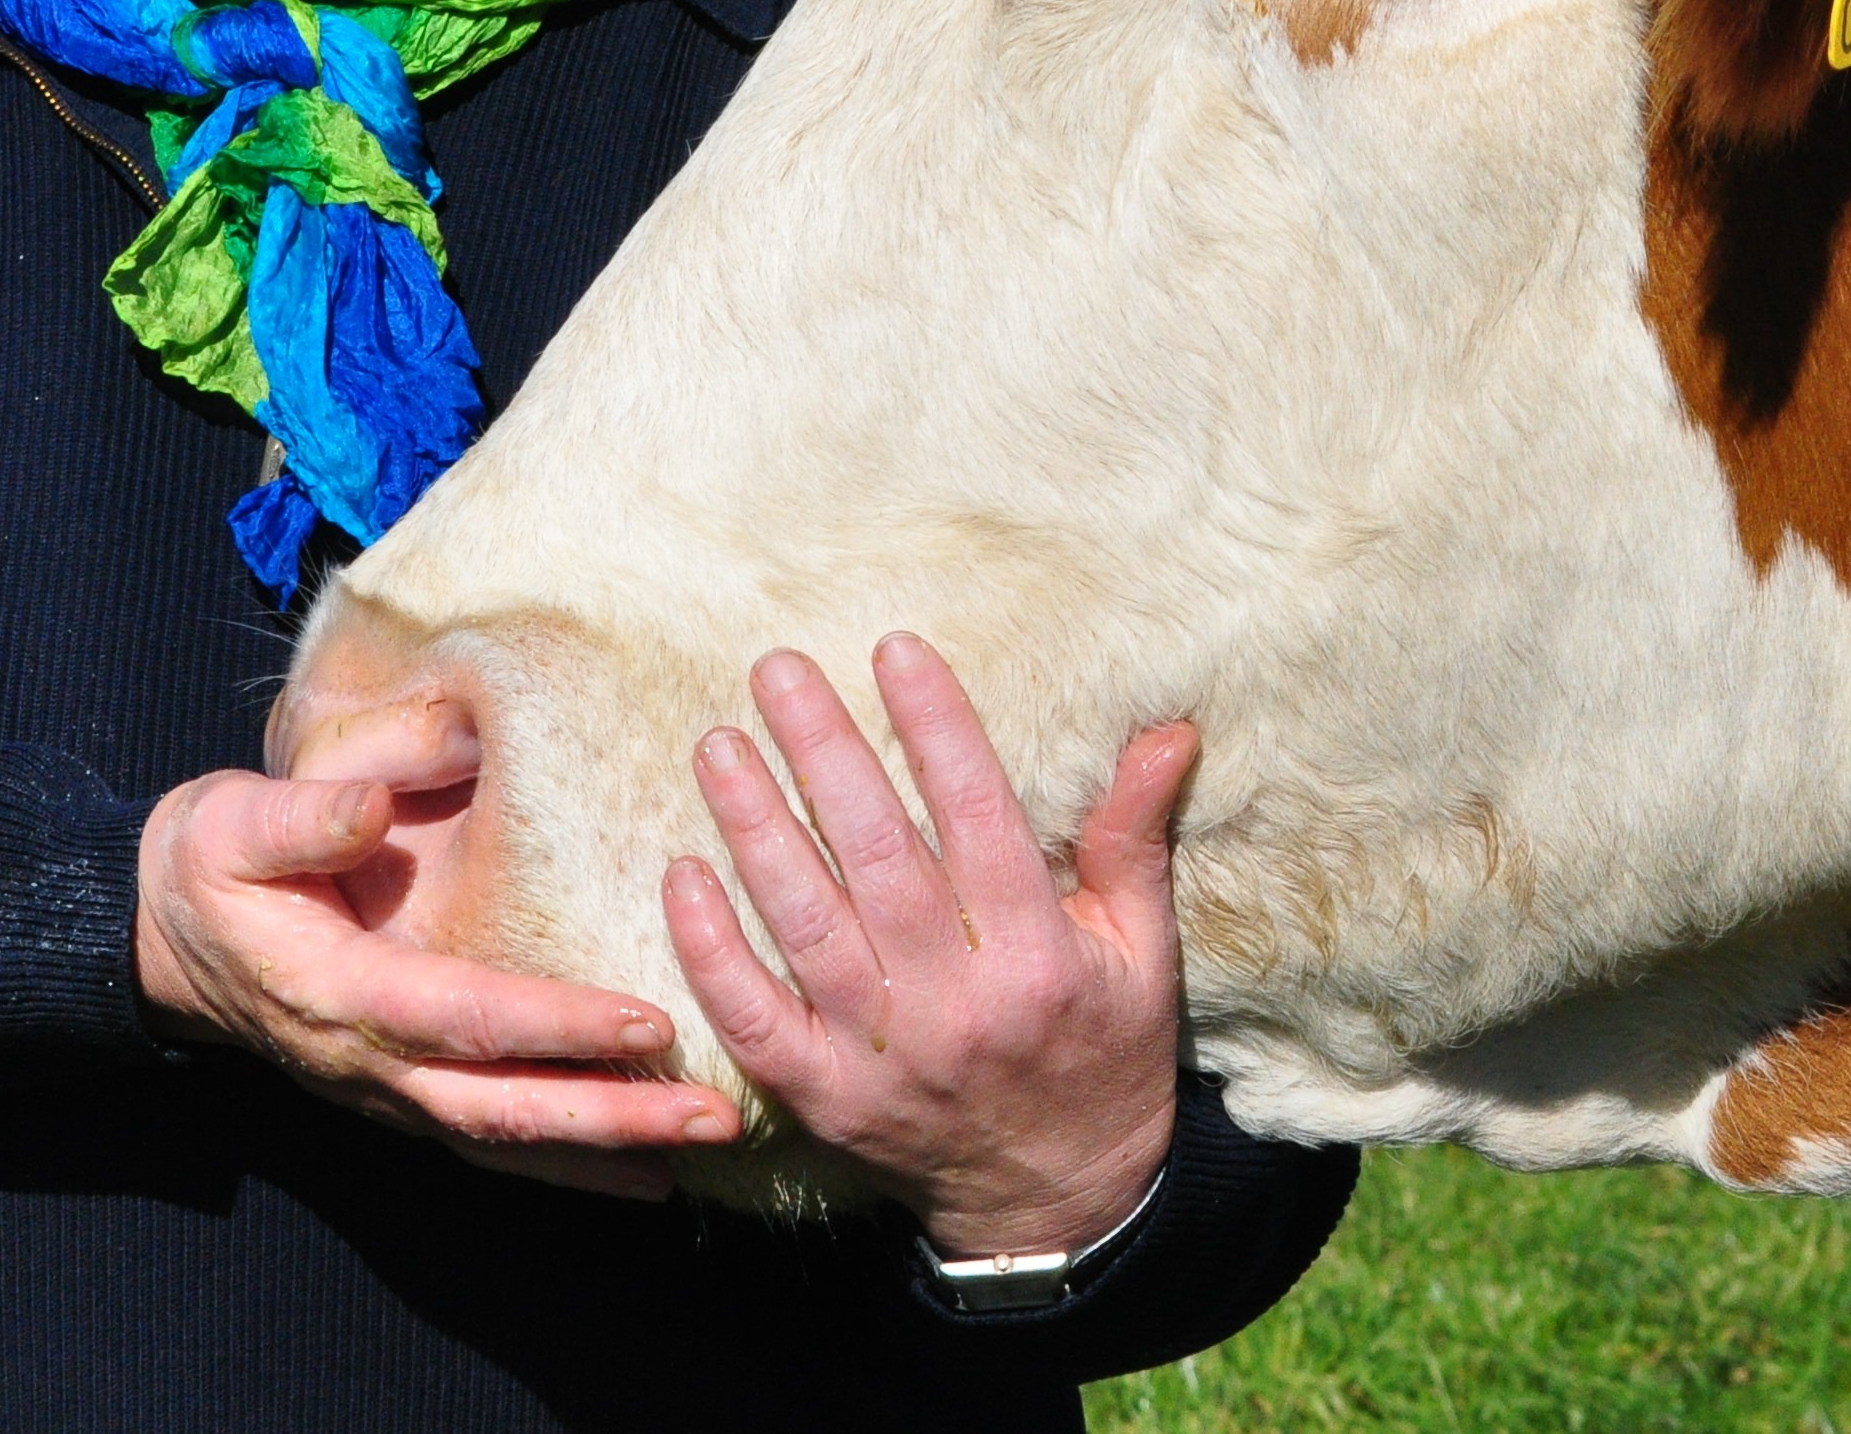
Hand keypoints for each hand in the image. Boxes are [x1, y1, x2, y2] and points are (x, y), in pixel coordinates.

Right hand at [137, 703, 738, 1197]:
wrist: (160, 933)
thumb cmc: (210, 864)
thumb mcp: (232, 824)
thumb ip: (301, 816)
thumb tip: (371, 805)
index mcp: (338, 993)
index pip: (464, 1018)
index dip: (555, 1026)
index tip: (648, 1023)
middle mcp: (367, 1063)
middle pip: (501, 1109)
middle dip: (613, 1119)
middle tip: (716, 1117)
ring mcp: (383, 1091)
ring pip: (502, 1142)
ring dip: (604, 1154)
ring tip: (704, 1151)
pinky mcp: (400, 1095)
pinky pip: (491, 1140)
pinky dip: (566, 1163)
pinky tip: (643, 1173)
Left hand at [666, 635, 1192, 1259]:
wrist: (1060, 1202)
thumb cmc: (1104, 1052)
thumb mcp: (1143, 950)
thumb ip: (1135, 839)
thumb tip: (1167, 730)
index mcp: (1038, 958)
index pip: (978, 816)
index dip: (936, 727)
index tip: (895, 649)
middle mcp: (957, 1004)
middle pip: (877, 857)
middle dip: (823, 754)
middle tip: (777, 672)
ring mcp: (883, 1056)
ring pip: (804, 926)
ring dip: (755, 830)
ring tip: (719, 747)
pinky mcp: (826, 1100)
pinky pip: (755, 1019)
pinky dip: (712, 951)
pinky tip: (684, 875)